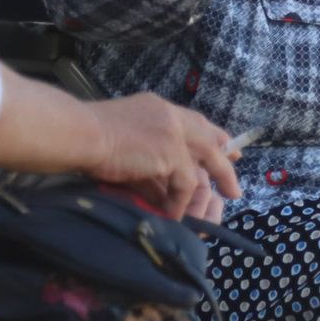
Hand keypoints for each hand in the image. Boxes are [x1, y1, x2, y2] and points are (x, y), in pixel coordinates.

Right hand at [81, 94, 240, 218]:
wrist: (82, 134)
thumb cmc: (89, 139)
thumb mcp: (124, 142)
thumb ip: (146, 159)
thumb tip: (160, 188)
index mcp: (156, 108)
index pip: (191, 120)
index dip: (208, 133)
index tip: (222, 143)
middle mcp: (169, 115)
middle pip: (207, 134)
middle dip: (224, 151)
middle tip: (237, 163)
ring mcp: (173, 132)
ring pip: (206, 159)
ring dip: (218, 179)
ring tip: (229, 195)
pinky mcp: (171, 152)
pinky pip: (186, 183)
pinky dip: (181, 201)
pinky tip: (175, 212)